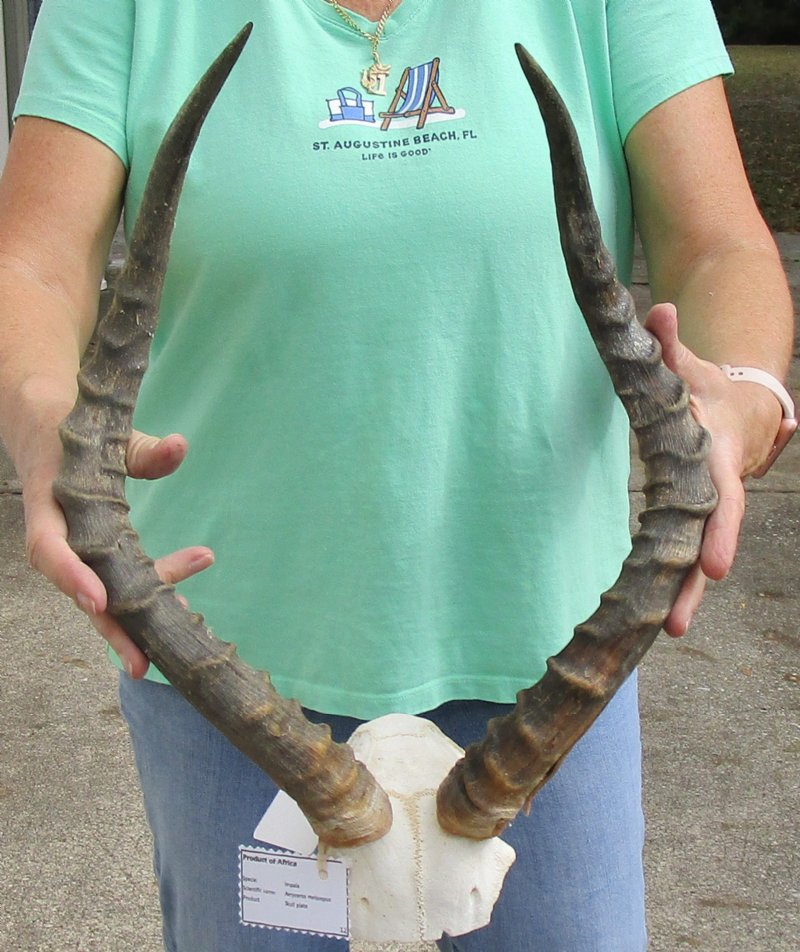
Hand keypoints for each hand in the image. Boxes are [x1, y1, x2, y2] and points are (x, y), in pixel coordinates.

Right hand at [24, 429, 213, 677]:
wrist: (46, 425)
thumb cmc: (76, 430)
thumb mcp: (105, 432)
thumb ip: (142, 448)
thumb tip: (178, 448)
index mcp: (48, 503)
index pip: (49, 548)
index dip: (71, 576)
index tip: (100, 600)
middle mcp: (57, 533)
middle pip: (77, 589)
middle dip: (109, 628)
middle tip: (142, 663)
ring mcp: (74, 547)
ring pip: (100, 591)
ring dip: (134, 617)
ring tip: (176, 630)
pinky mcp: (93, 550)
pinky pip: (115, 578)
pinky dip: (145, 591)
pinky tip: (180, 601)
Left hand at [644, 303, 781, 636]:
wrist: (739, 405)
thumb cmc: (707, 386)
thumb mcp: (690, 366)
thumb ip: (670, 346)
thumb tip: (657, 311)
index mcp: (716, 459)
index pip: (721, 501)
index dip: (718, 533)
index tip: (713, 570)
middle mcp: (716, 489)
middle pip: (708, 542)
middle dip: (693, 586)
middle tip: (675, 627)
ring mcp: (705, 507)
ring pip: (695, 556)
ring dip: (683, 595)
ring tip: (667, 634)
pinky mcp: (691, 516)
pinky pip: (683, 552)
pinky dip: (674, 582)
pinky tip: (658, 615)